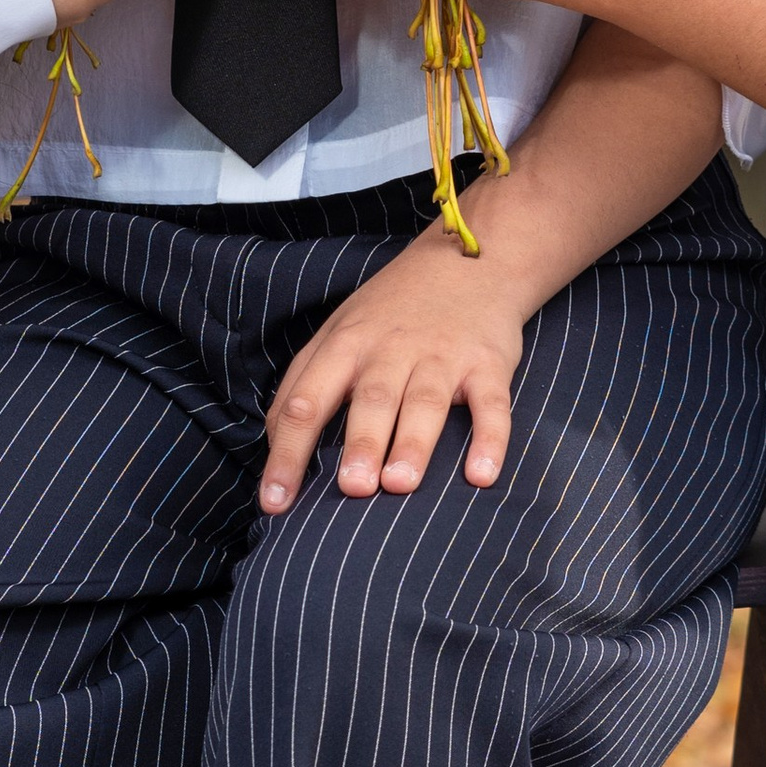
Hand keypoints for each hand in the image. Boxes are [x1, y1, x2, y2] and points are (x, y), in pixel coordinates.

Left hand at [260, 225, 529, 509]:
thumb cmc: (389, 312)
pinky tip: (481, 476)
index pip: (306, 401)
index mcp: (344, 346)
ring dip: (414, 443)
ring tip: (400, 484)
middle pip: (372, 399)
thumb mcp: (336, 333)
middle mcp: (390, 350)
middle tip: (352, 488)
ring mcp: (441, 356)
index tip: (275, 502)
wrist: (466, 264)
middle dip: (361, 443)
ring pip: (426, 401)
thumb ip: (303, 385)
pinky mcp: (487, 364)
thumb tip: (274, 444)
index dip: (287, 452)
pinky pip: (491, 404)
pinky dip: (489, 439)